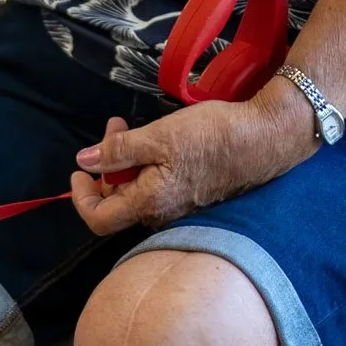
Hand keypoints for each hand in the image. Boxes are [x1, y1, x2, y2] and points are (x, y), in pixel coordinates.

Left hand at [70, 79, 317, 238]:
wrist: (267, 137)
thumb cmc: (213, 136)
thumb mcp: (158, 136)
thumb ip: (118, 150)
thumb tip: (85, 161)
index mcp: (149, 204)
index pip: (98, 218)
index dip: (81, 197)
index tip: (79, 170)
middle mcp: (162, 214)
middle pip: (117, 201)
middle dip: (105, 166)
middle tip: (111, 129)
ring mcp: (179, 207)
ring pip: (138, 190)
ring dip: (126, 160)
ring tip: (128, 127)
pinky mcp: (193, 195)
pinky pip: (158, 186)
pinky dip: (146, 164)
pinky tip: (155, 139)